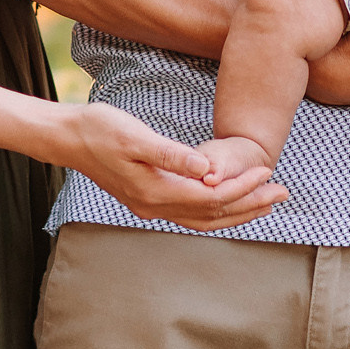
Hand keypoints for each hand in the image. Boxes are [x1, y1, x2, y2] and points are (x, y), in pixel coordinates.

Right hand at [59, 103, 287, 229]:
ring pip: (203, 219)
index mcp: (155, 192)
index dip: (242, 188)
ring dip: (236, 211)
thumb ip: (170, 154)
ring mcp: (150, 206)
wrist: (66, 138)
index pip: (211, 198)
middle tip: (282, 194)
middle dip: (250, 206)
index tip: (268, 173)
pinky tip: (227, 199)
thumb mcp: (134, 136)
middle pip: (212, 215)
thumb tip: (207, 168)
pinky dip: (215, 209)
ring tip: (265, 202)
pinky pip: (191, 213)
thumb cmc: (99, 129)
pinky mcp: (147, 198)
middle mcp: (154, 206)